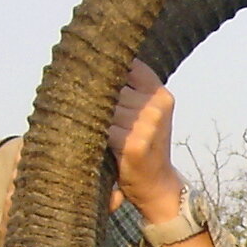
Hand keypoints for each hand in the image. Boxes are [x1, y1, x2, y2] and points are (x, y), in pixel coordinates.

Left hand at [106, 60, 183, 221]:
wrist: (156, 182)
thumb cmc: (145, 143)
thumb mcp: (148, 112)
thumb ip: (131, 89)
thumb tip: (92, 64)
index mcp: (160, 94)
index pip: (128, 66)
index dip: (108, 67)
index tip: (90, 67)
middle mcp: (156, 107)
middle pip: (111, 86)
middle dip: (95, 94)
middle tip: (86, 104)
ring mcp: (147, 125)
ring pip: (103, 106)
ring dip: (92, 114)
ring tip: (91, 124)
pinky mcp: (133, 144)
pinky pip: (102, 127)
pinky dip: (93, 131)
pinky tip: (94, 137)